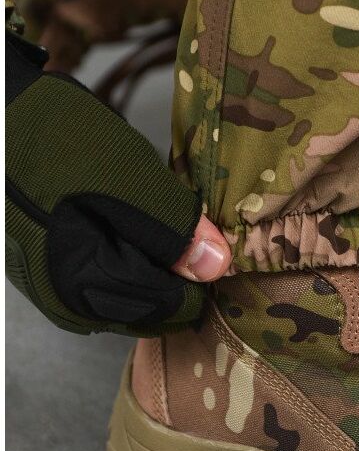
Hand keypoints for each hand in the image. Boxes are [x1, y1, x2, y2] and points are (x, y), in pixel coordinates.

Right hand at [6, 28, 230, 337]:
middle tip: (188, 219)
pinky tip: (131, 220)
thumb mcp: (129, 178)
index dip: (204, 273)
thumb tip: (217, 269)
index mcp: (88, 288)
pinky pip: (108, 278)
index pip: (175, 309)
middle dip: (179, 269)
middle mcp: (67, 303)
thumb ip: (175, 230)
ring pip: (133, 293)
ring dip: (156, 261)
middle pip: (154, 306)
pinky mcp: (50, 269)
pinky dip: (131, 255)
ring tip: (156, 213)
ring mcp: (54, 289)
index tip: (215, 235)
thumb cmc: (56, 141)